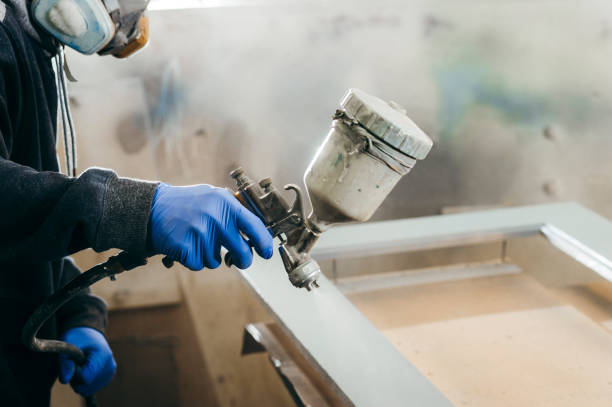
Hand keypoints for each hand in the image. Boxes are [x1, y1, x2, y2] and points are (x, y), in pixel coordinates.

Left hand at [59, 327, 116, 396]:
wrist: (90, 333)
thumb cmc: (79, 337)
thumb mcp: (68, 345)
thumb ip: (65, 363)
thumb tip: (64, 381)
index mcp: (103, 356)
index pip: (85, 378)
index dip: (74, 373)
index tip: (73, 362)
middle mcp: (110, 367)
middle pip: (85, 386)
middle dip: (75, 378)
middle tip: (74, 363)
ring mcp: (110, 374)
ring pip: (87, 390)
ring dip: (78, 382)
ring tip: (79, 366)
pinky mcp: (108, 378)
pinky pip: (90, 390)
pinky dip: (83, 384)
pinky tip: (84, 371)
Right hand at [150, 183, 273, 269]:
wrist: (153, 207)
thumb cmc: (188, 203)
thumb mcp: (213, 196)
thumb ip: (234, 210)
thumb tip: (259, 230)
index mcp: (225, 203)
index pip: (254, 226)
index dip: (264, 242)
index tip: (267, 252)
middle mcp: (215, 218)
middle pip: (242, 252)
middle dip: (243, 260)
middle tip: (240, 260)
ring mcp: (200, 233)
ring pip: (217, 261)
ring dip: (210, 256)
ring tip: (198, 240)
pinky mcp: (185, 247)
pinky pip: (200, 264)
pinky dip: (194, 260)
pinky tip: (187, 245)